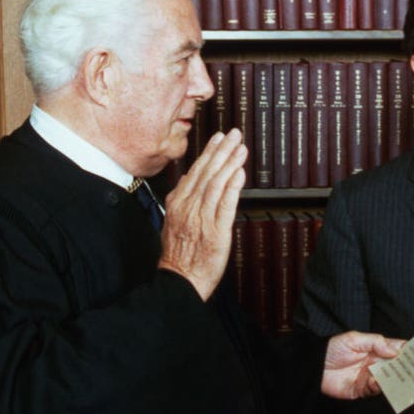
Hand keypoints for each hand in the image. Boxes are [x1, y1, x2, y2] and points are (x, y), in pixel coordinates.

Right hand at [158, 129, 246, 299]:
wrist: (179, 279)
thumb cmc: (179, 254)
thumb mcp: (173, 221)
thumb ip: (181, 199)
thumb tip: (189, 178)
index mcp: (178, 203)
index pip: (195, 171)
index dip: (209, 153)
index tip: (218, 138)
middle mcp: (189, 207)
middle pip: (207, 173)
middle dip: (221, 150)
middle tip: (234, 133)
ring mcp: (202, 218)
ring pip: (216, 184)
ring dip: (229, 163)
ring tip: (240, 147)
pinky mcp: (216, 231)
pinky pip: (224, 205)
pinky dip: (232, 187)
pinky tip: (240, 173)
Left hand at [321, 331, 404, 399]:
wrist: (313, 367)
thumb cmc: (331, 349)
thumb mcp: (353, 339)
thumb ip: (375, 342)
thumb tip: (396, 350)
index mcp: (374, 349)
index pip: (395, 349)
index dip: (407, 350)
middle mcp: (374, 363)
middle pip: (395, 366)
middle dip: (405, 366)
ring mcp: (369, 377)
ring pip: (388, 379)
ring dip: (393, 378)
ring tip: (397, 375)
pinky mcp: (362, 390)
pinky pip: (375, 390)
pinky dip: (378, 386)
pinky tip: (376, 381)